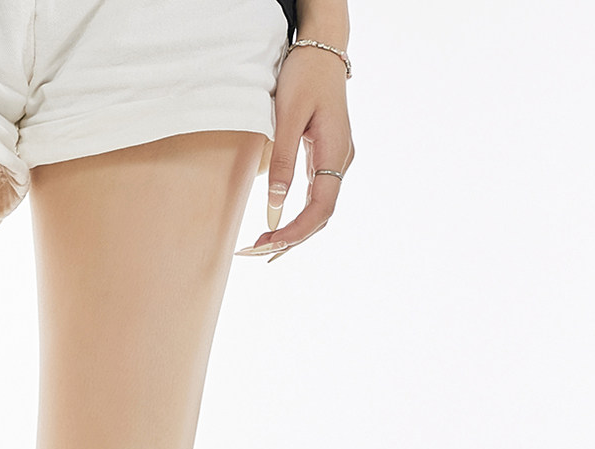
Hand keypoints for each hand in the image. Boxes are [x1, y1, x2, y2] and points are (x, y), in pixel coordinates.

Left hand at [236, 41, 354, 261]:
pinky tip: (275, 229)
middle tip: (255, 253)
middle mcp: (340, 161)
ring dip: (292, 232)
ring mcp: (335, 161)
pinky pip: (313, 198)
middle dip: (290, 239)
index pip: (320, 207)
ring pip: (317, 210)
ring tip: (261, 248)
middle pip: (320, 215)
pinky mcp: (325, 159)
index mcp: (335, 152)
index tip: (268, 244)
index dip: (295, 231)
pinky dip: (295, 217)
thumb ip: (282, 161)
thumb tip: (273, 205)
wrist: (322, 49)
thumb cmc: (305, 76)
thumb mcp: (287, 116)